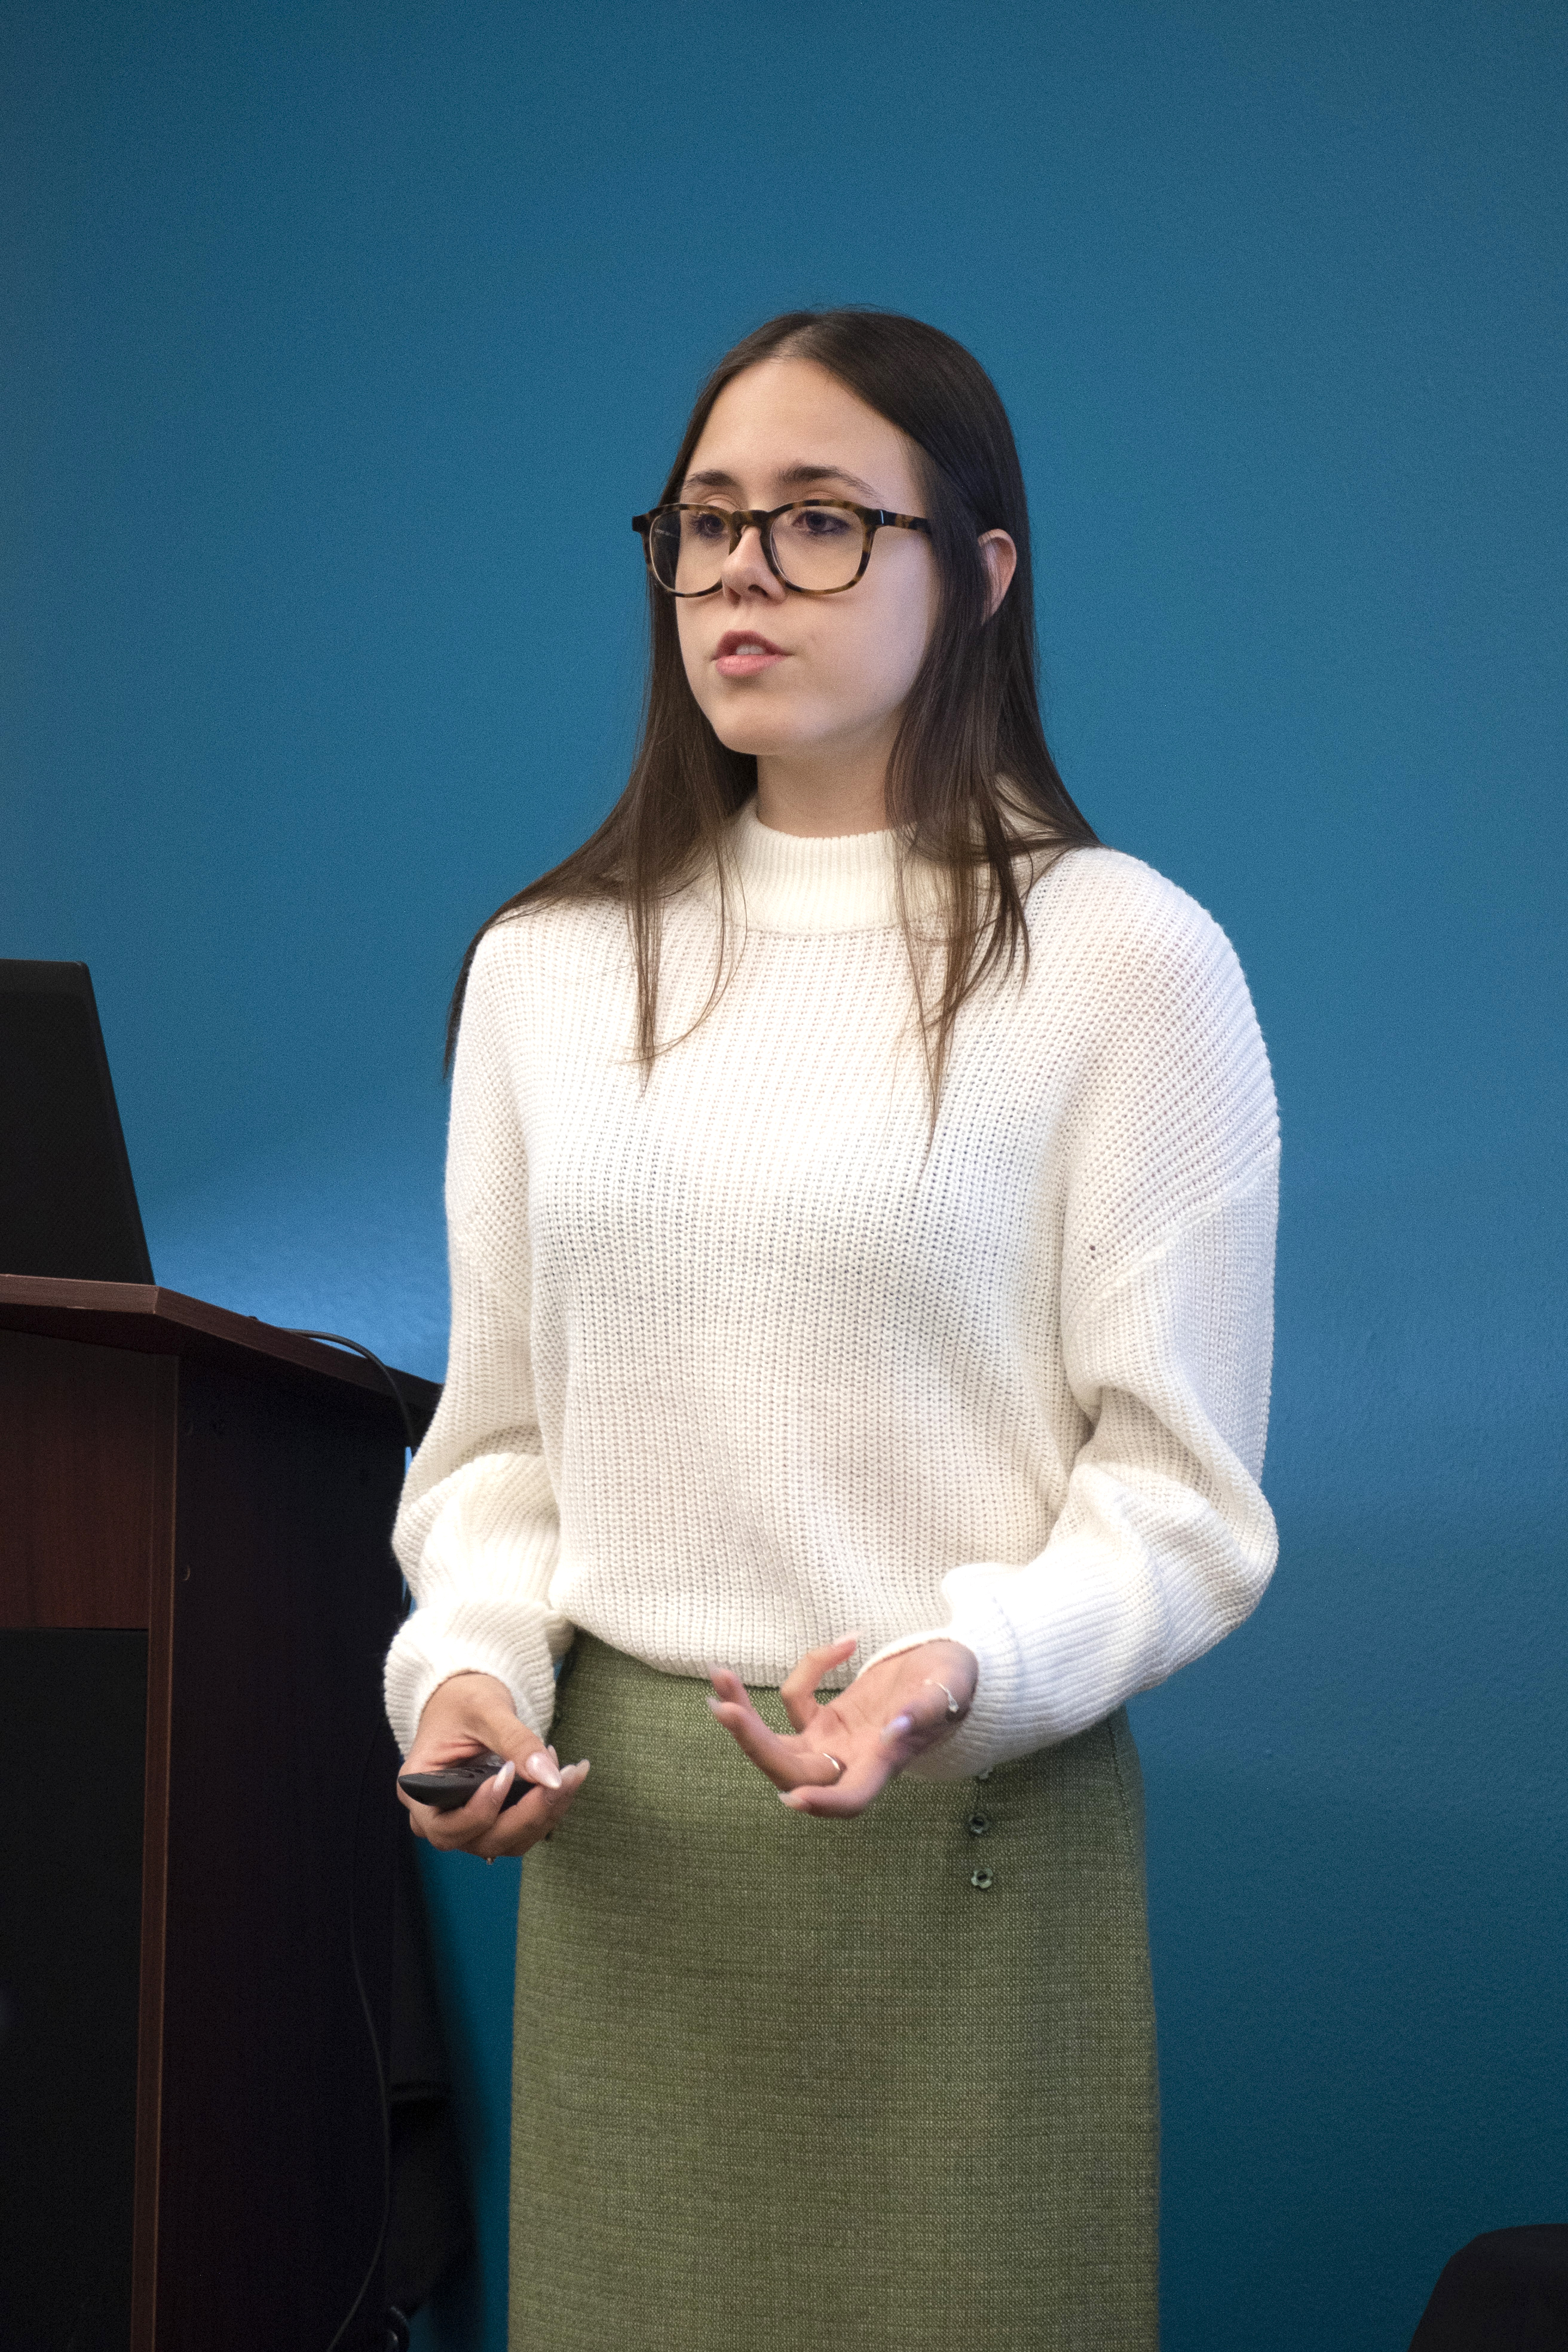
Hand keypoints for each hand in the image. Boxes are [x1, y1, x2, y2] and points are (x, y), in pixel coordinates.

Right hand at [398, 1670, 588, 1859]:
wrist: (466, 1699)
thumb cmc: (463, 1699)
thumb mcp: (486, 1709)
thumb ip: (516, 1741)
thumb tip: (550, 1776)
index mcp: (418, 1790)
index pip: (446, 1826)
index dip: (481, 1811)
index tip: (509, 1774)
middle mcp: (435, 1816)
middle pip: (482, 1841)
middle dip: (527, 1815)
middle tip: (562, 1778)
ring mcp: (463, 1823)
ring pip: (506, 1841)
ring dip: (544, 1815)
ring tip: (571, 1775)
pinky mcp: (489, 1821)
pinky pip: (518, 1830)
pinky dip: (545, 1810)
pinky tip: (565, 1780)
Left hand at [707, 1635, 978, 1818]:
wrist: (949, 1669)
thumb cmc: (955, 1682)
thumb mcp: (948, 1690)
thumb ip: (924, 1711)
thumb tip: (893, 1729)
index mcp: (883, 1763)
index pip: (849, 1799)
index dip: (823, 1804)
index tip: (792, 1798)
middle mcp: (852, 1761)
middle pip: (792, 1772)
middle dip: (754, 1743)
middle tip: (724, 1707)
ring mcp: (834, 1743)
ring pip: (778, 1745)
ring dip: (747, 1717)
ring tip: (719, 1677)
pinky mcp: (826, 1721)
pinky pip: (798, 1702)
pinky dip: (808, 1671)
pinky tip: (844, 1643)